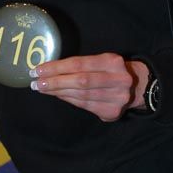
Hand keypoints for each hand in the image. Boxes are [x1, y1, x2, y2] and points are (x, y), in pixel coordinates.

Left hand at [29, 54, 149, 121]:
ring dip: (58, 93)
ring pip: (80, 96)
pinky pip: (84, 105)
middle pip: (80, 81)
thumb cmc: (110, 70)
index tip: (38, 69)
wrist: (137, 86)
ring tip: (42, 89)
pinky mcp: (112, 112)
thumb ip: (81, 64)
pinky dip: (68, 100)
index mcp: (113, 61)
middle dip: (55, 82)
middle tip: (35, 82)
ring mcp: (116, 98)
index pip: (79, 63)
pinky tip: (57, 95)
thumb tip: (49, 69)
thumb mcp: (101, 60)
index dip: (57, 67)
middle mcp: (117, 80)